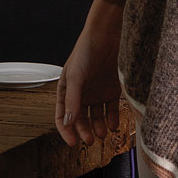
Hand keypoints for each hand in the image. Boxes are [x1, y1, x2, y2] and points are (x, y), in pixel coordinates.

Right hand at [55, 0, 123, 147]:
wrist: (108, 34)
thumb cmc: (86, 51)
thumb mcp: (76, 76)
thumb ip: (73, 100)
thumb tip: (69, 123)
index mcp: (67, 91)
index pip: (63, 117)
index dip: (66, 131)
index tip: (73, 143)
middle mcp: (82, 94)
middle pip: (81, 120)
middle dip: (85, 131)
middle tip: (91, 140)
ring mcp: (97, 92)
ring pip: (97, 117)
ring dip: (99, 127)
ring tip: (103, 133)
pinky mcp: (113, 89)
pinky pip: (112, 109)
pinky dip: (113, 118)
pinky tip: (114, 125)